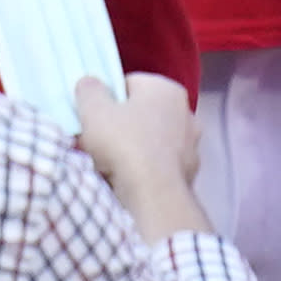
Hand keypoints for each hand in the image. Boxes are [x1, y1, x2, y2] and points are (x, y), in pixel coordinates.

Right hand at [72, 70, 204, 227]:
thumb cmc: (124, 144)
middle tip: (95, 142)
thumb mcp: (93, 111)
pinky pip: (158, 166)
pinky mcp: (189, 174)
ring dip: (130, 150)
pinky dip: (143, 171)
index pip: (130, 85)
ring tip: (105, 166)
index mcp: (166, 89)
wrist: (154, 196)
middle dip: (118, 127)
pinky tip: (126, 181)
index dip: (106, 100)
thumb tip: (90, 84)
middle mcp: (185, 113)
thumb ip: (89, 90)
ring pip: (149, 142)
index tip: (92, 117)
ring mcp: (191, 146)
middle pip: (140, 114)